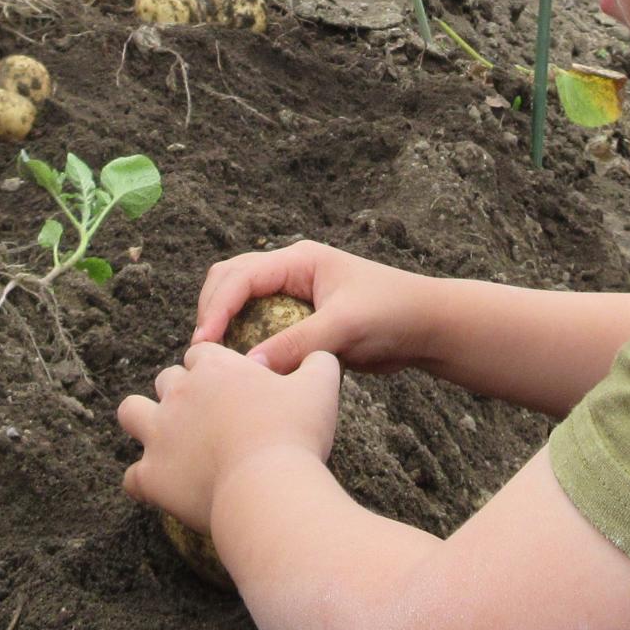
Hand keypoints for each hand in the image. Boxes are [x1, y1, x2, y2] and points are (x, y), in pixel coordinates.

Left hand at [118, 342, 341, 532]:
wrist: (268, 489)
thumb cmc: (295, 435)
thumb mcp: (320, 387)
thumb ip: (318, 362)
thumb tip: (318, 355)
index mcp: (216, 369)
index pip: (201, 353)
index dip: (213, 369)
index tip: (229, 388)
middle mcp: (180, 394)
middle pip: (166, 379)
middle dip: (181, 393)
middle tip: (207, 417)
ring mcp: (160, 434)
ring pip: (131, 412)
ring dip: (144, 421)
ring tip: (167, 439)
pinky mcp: (152, 475)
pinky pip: (132, 476)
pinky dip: (145, 481)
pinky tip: (164, 487)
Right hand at [193, 240, 439, 372]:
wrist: (428, 327)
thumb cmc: (393, 315)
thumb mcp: (344, 328)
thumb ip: (297, 344)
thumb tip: (250, 365)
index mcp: (299, 260)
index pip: (241, 276)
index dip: (216, 308)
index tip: (204, 342)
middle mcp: (291, 271)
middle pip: (230, 281)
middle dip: (211, 312)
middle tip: (202, 353)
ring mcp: (294, 294)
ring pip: (241, 303)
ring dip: (225, 326)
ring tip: (214, 362)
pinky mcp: (300, 319)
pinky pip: (259, 326)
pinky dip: (245, 342)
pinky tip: (242, 368)